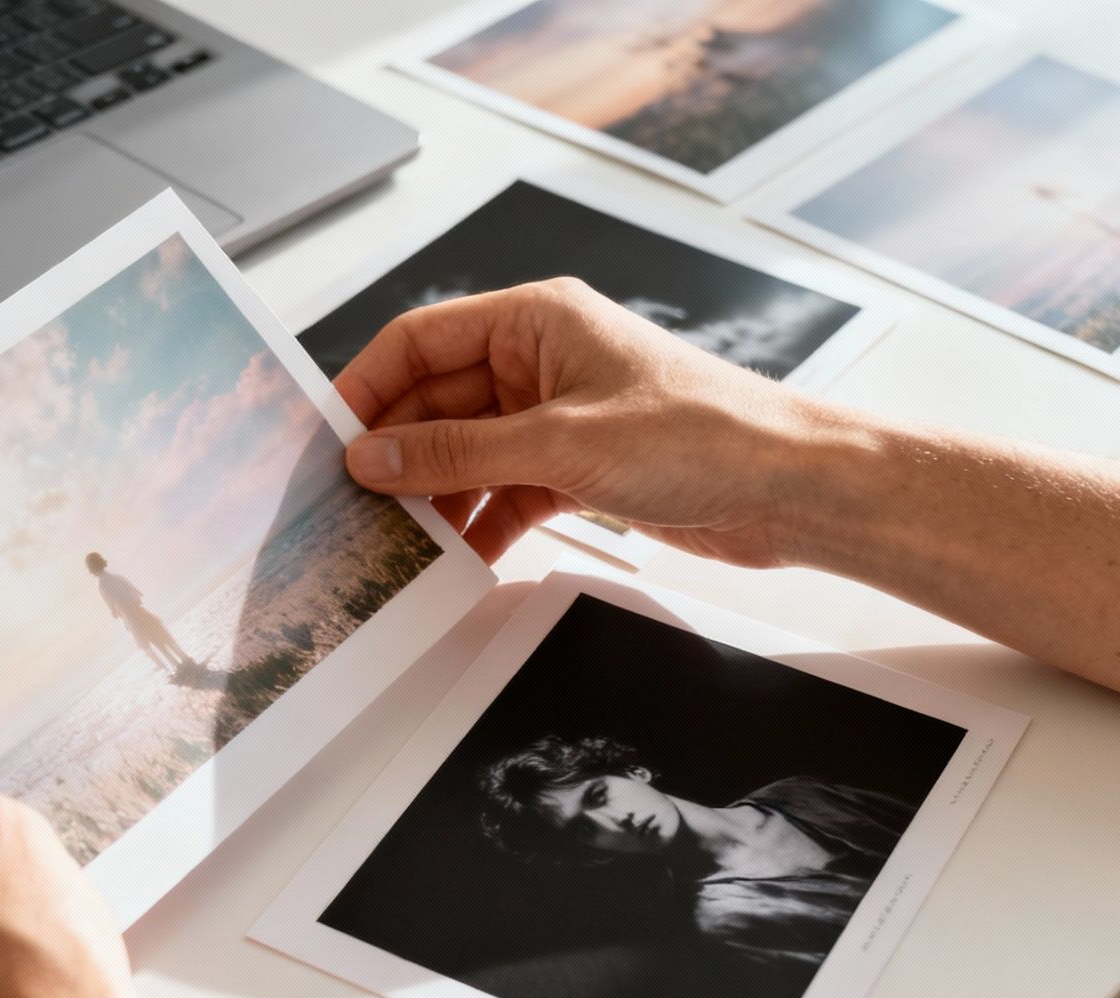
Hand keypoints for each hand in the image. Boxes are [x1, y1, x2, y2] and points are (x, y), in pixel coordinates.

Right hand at [335, 278, 838, 565]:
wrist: (790, 488)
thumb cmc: (706, 434)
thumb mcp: (561, 443)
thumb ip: (459, 453)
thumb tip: (376, 458)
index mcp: (536, 320)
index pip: (421, 341)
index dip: (368, 386)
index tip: (328, 436)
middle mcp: (541, 361)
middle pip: (437, 402)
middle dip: (398, 452)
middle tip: (352, 502)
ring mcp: (558, 417)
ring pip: (467, 452)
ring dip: (435, 494)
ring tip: (395, 538)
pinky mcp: (577, 467)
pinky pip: (504, 490)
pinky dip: (479, 521)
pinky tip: (457, 556)